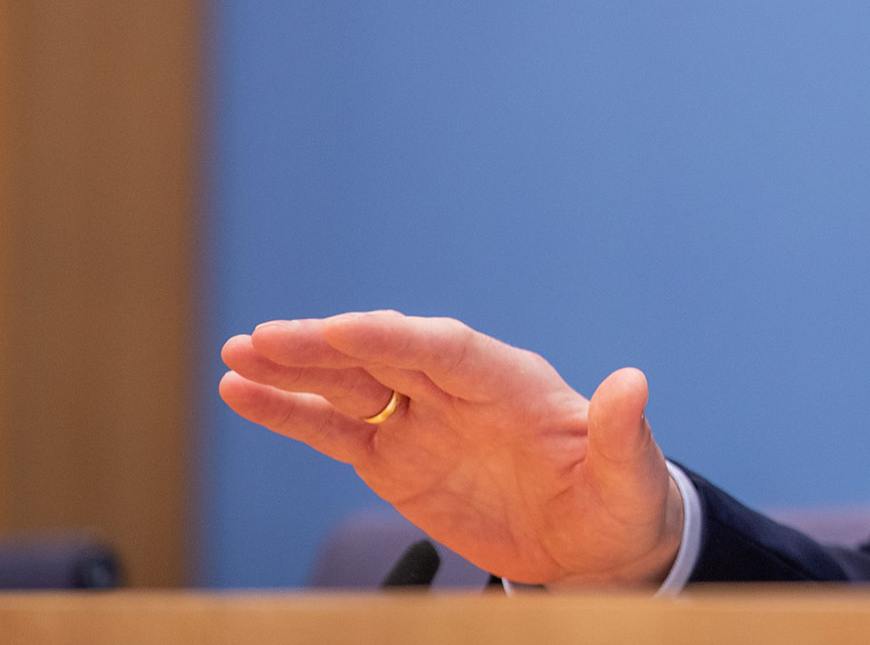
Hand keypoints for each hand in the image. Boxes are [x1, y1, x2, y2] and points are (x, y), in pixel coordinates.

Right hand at [218, 312, 682, 587]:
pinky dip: (289, 413)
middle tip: (263, 339)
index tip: (343, 328)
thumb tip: (633, 382)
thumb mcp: (629, 473)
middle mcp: (459, 390)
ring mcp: (422, 420)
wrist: (595, 541)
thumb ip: (620, 432)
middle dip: (325, 347)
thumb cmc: (618, 499)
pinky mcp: (395, 458)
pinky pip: (335, 430)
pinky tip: (242, 394)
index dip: (396, 338)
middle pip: (385, 357)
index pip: (447, 349)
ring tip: (236, 356)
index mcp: (513, 382)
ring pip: (349, 386)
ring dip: (294, 371)